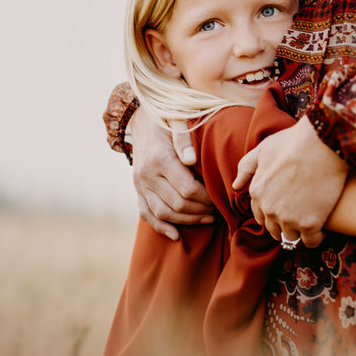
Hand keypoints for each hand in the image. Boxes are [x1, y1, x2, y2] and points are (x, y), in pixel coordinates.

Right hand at [128, 108, 213, 239]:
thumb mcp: (177, 121)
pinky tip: (176, 235)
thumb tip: (191, 160)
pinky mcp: (137, 190)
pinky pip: (146, 214)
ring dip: (187, 220)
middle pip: (177, 204)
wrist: (139, 119)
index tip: (219, 196)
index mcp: (160, 158)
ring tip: (207, 219)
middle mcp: (147, 174)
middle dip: (200, 210)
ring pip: (163, 213)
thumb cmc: (166, 119)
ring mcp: (140, 184)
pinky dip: (160, 227)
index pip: (187, 189)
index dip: (206, 198)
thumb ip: (184, 139)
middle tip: (217, 209)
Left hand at [232, 117, 347, 247]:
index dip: (272, 213)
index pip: (260, 215)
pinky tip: (322, 225)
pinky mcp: (310, 224)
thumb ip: (247, 167)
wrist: (323, 143)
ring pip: (292, 236)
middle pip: (274, 229)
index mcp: (257, 192)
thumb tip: (235, 186)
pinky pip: (311, 241)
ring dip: (300, 231)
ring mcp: (289, 218)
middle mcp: (269, 209)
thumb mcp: (264, 149)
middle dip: (284, 224)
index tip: (285, 208)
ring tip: (312, 218)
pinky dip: (316, 236)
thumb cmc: (294, 142)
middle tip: (300, 214)